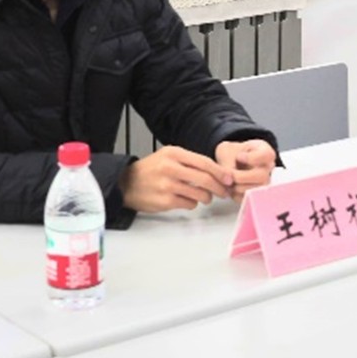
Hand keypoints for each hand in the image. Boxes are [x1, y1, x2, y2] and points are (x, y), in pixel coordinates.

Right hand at [119, 145, 233, 212]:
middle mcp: (171, 168)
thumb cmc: (151, 170)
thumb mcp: (168, 157)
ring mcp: (167, 185)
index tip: (230, 179)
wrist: (126, 183)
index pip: (204, 162)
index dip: (220, 172)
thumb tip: (216, 171)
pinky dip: (193, 203)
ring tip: (206, 197)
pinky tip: (188, 200)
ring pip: (200, 193)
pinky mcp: (165, 201)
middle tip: (225, 192)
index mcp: (174, 153)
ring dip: (207, 197)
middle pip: (205, 178)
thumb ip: (190, 162)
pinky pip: (189, 204)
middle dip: (219, 187)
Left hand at [215, 139, 276, 201]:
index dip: (253, 158)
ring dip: (239, 187)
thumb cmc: (231, 153)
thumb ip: (228, 163)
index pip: (267, 155)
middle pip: (263, 176)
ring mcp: (263, 182)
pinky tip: (230, 188)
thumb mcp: (226, 151)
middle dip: (243, 177)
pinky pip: (249, 199)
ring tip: (228, 181)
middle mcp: (267, 167)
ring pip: (257, 190)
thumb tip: (230, 178)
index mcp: (264, 151)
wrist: (227, 161)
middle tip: (231, 174)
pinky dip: (236, 195)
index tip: (239, 156)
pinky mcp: (255, 194)